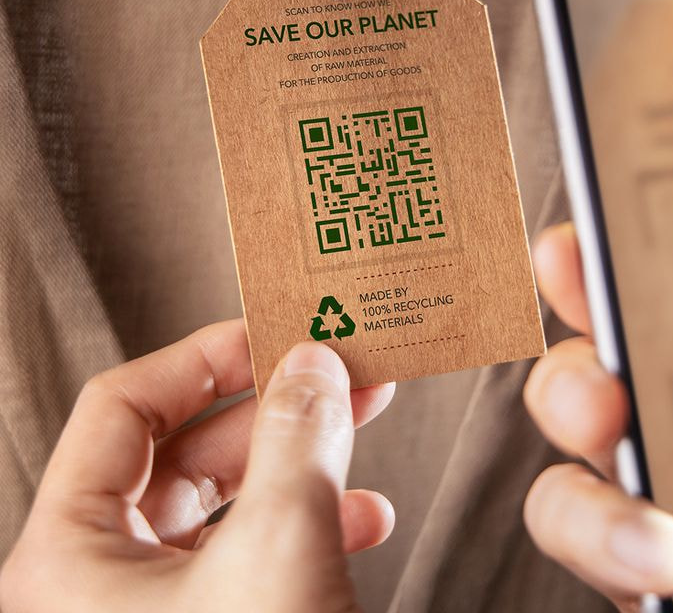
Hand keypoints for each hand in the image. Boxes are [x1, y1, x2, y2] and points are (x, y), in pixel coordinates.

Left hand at [0, 322, 395, 612]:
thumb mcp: (281, 548)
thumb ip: (298, 438)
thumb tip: (312, 362)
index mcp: (64, 560)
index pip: (122, 411)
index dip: (205, 357)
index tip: (279, 330)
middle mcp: (91, 589)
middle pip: (180, 457)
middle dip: (274, 413)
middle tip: (340, 374)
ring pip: (220, 512)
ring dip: (300, 470)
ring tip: (363, 444)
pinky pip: (243, 564)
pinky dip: (303, 531)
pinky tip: (360, 523)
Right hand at [521, 155, 672, 610]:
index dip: (660, 227)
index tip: (635, 174)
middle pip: (621, 344)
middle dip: (585, 291)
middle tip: (579, 265)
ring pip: (580, 433)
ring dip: (575, 404)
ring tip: (618, 419)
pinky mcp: (668, 589)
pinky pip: (590, 539)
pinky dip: (606, 530)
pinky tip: (668, 551)